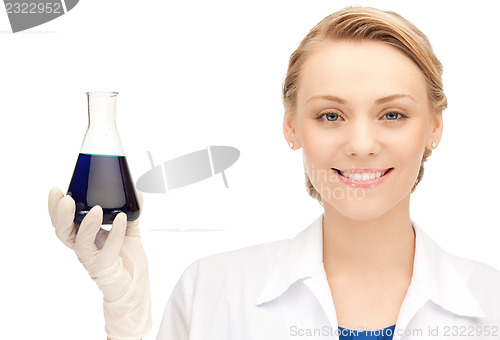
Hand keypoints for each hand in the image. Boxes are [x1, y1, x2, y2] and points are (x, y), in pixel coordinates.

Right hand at [48, 187, 151, 339]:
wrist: (136, 286)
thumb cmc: (127, 260)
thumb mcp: (129, 231)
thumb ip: (130, 213)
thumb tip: (137, 192)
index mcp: (85, 236)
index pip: (65, 221)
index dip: (56, 208)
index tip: (56, 191)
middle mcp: (84, 247)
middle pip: (63, 232)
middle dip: (61, 215)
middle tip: (67, 200)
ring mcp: (92, 259)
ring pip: (80, 243)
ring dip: (86, 225)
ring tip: (95, 210)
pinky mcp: (104, 268)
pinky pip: (107, 251)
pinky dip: (114, 234)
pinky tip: (121, 220)